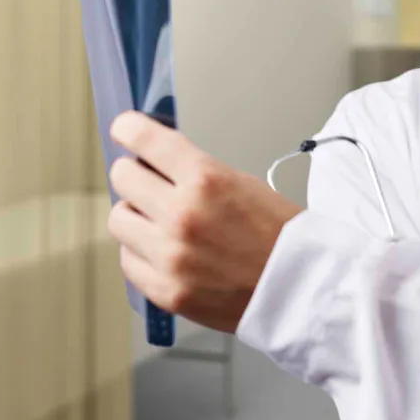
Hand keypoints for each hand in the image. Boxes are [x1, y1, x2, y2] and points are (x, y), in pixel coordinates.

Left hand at [106, 111, 302, 332]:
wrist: (300, 287)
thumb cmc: (279, 235)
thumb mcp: (243, 184)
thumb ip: (195, 173)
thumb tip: (156, 162)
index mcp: (207, 181)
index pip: (144, 139)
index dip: (129, 129)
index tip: (125, 130)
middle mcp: (182, 216)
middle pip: (123, 177)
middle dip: (135, 175)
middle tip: (148, 181)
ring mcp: (170, 256)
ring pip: (119, 220)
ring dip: (136, 217)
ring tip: (161, 223)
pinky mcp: (165, 290)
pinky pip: (129, 261)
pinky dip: (142, 253)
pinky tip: (167, 252)